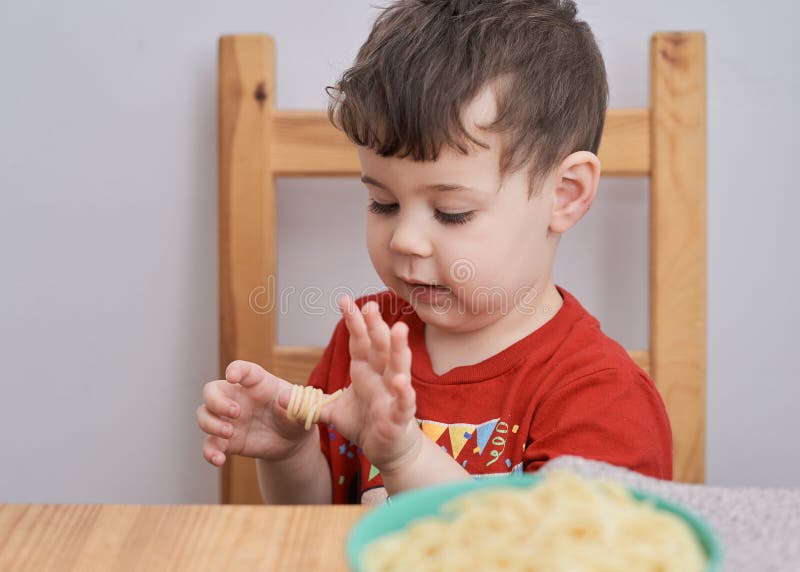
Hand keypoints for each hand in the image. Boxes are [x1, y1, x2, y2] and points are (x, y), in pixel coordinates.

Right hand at [196, 360, 312, 466]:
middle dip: (216, 401)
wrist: (292, 441)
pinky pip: (209, 444)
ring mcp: (229, 419)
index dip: (235, 370)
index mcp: (258, 383)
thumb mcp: (306, 409)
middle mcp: (238, 398)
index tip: (233, 376)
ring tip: (230, 433)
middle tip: (236, 413)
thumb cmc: (296, 416)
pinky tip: (219, 460)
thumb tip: (285, 399)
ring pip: (204, 415)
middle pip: (212, 390)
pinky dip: (209, 452)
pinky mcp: (227, 440)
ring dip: (211, 424)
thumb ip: (301, 404)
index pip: (242, 369)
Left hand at [321, 295, 421, 472]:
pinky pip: (403, 402)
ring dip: (398, 349)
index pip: (360, 342)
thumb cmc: (366, 423)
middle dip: (376, 327)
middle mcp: (381, 377)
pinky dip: (403, 392)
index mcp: (366, 371)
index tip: (345, 301)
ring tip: (398, 329)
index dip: (354, 322)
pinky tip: (400, 381)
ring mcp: (392, 395)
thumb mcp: (334, 411)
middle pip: (379, 348)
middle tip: (371, 306)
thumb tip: (281, 399)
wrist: (388, 449)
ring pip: (397, 367)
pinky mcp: (399, 416)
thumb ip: (311, 403)